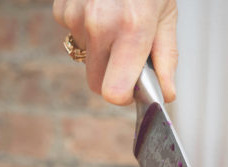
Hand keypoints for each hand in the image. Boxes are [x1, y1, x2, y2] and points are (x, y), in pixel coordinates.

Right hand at [52, 0, 177, 104]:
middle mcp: (100, 26)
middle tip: (128, 55)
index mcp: (132, 30)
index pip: (113, 92)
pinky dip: (87, 29)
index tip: (131, 90)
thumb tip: (166, 94)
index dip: (122, 97)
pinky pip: (74, 36)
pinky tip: (100, 8)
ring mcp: (76, 17)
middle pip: (95, 82)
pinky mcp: (61, 10)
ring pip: (85, 57)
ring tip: (116, 19)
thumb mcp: (166, 15)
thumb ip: (166, 58)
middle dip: (111, 76)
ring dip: (100, 48)